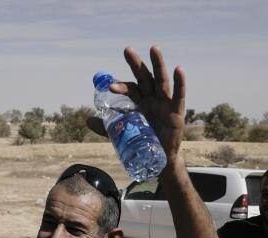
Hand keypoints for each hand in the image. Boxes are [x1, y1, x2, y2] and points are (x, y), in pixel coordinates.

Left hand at [87, 45, 185, 161]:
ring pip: (161, 80)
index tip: (109, 88)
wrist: (159, 159)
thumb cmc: (143, 142)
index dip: (121, 87)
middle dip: (136, 64)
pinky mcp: (177, 111)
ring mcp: (165, 103)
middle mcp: (153, 98)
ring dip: (158, 64)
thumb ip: (107, 127)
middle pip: (145, 77)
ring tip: (153, 48)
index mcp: (140, 101)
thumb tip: (87, 120)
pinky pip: (179, 95)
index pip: (130, 89)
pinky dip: (180, 82)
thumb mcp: (123, 134)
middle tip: (127, 50)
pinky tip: (178, 69)